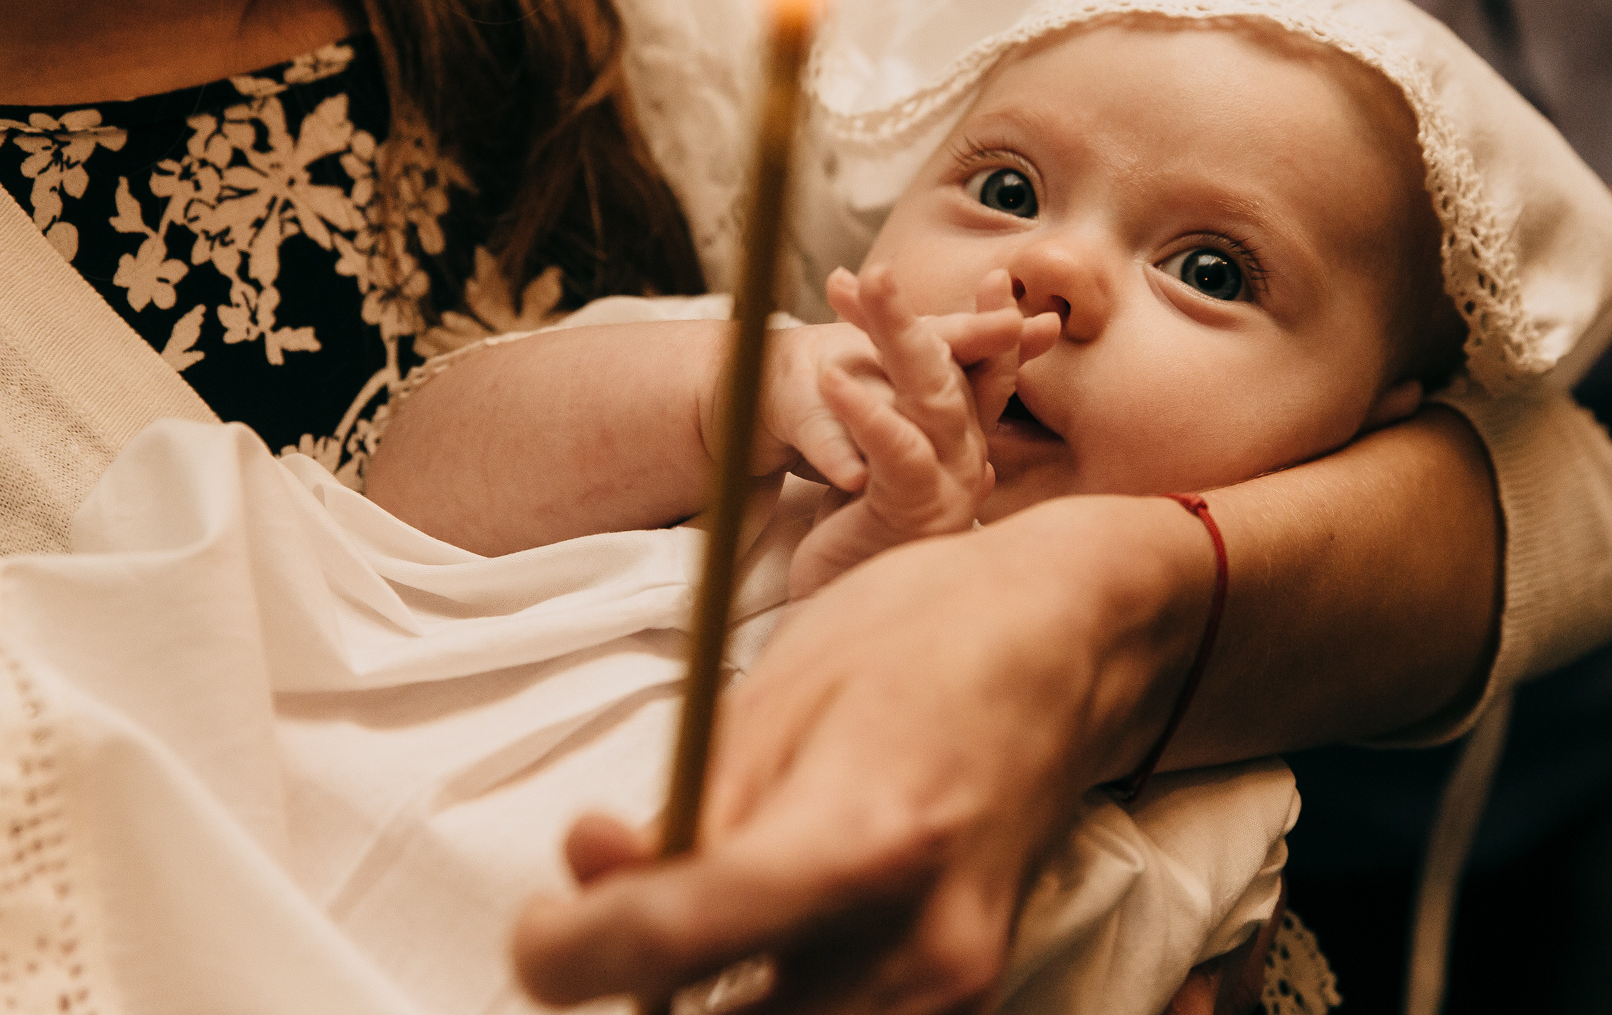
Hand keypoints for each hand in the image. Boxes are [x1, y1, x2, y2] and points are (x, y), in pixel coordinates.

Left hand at [512, 494, 1210, 1014]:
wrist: (1070, 639)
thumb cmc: (923, 634)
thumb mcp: (777, 691)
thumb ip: (683, 806)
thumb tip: (587, 877)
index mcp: (864, 833)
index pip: (671, 939)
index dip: (567, 949)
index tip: (541, 928)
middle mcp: (923, 941)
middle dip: (642, 992)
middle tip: (612, 928)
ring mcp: (958, 984)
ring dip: (714, 1005)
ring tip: (699, 920)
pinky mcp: (970, 994)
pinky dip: (782, 1000)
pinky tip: (769, 936)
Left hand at [786, 266, 1058, 597]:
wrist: (849, 615)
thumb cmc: (864, 541)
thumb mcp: (881, 466)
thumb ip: (893, 418)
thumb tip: (873, 360)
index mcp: (963, 442)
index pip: (981, 367)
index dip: (984, 321)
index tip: (990, 273)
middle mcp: (968, 458)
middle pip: (956, 368)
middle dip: (920, 311)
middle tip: (884, 265)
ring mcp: (948, 484)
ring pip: (931, 394)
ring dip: (896, 335)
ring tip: (865, 285)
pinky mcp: (913, 511)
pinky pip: (894, 450)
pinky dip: (864, 410)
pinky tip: (832, 376)